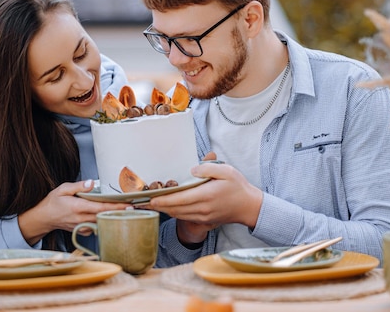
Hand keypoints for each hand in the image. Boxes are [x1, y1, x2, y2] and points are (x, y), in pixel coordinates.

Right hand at [18, 179, 129, 244]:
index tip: (129, 206)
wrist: (44, 218)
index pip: (101, 208)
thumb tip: (91, 183)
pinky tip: (112, 216)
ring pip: (103, 223)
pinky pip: (97, 226)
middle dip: (120, 212)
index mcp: (78, 207)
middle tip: (135, 207)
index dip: (116, 208)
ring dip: (115, 218)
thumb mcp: (62, 189)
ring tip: (128, 211)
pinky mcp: (83, 231)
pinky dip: (106, 221)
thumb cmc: (53, 202)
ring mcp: (83, 226)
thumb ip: (78, 186)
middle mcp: (82, 219)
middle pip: (106, 216)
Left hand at [147, 156, 262, 241]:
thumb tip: (192, 170)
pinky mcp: (204, 221)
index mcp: (205, 196)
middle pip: (173, 209)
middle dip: (156, 206)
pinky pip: (184, 217)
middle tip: (140, 202)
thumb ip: (207, 168)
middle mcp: (202, 209)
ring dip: (163, 209)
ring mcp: (202, 217)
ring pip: (177, 214)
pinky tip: (166, 206)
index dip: (161, 200)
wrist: (249, 207)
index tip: (148, 198)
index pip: (178, 200)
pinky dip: (173, 212)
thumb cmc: (238, 187)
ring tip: (149, 203)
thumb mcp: (226, 170)